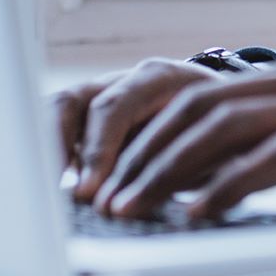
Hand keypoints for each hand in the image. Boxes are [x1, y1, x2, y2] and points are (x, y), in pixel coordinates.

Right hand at [52, 56, 222, 202]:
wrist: (226, 107)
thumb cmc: (224, 126)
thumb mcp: (221, 139)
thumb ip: (199, 163)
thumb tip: (183, 198)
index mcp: (160, 77)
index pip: (115, 106)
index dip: (98, 149)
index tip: (90, 190)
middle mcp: (125, 81)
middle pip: (75, 102)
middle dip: (62, 151)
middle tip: (66, 195)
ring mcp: (103, 94)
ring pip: (58, 111)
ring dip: (49, 151)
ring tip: (48, 192)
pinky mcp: (91, 117)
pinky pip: (57, 128)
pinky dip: (52, 155)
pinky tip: (56, 189)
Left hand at [92, 53, 275, 221]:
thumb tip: (268, 166)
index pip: (217, 93)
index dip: (159, 133)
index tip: (124, 171)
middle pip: (205, 105)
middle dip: (143, 153)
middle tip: (104, 195)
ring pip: (225, 128)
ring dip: (166, 172)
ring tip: (130, 208)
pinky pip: (274, 160)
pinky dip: (224, 188)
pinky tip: (198, 214)